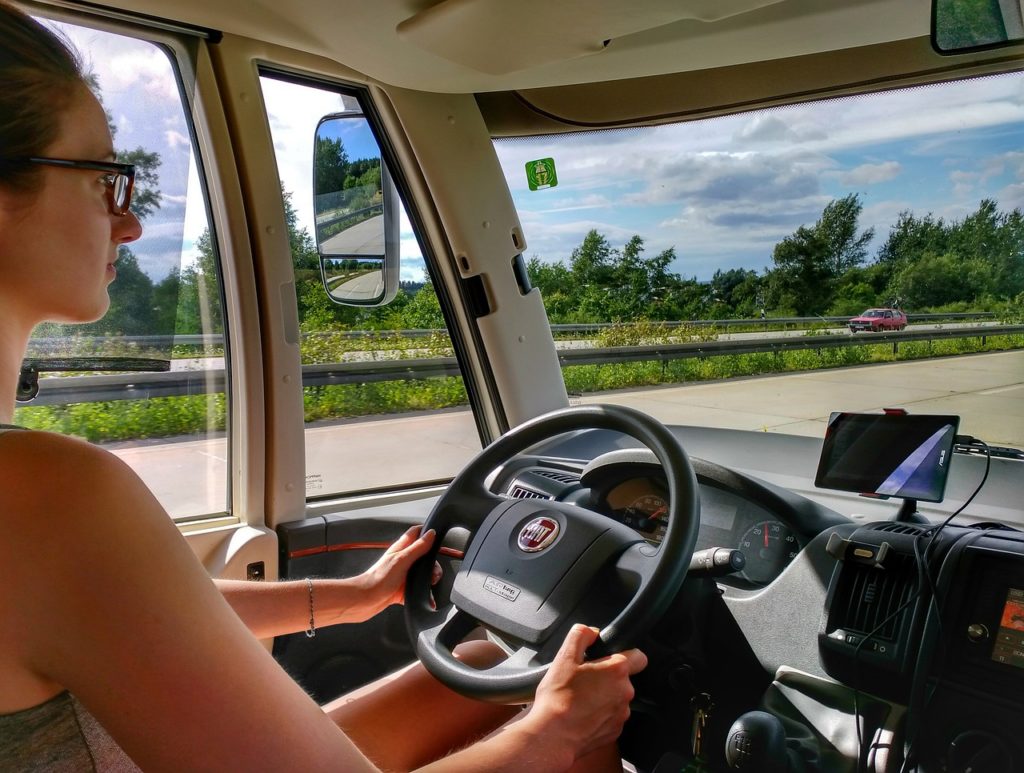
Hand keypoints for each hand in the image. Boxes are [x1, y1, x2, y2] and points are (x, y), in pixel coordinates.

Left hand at [357, 525, 437, 616]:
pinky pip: (416, 591)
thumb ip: (417, 547)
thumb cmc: (378, 579)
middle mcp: (402, 561)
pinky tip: (427, 600)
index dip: (427, 532)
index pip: (416, 533)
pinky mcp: (401, 590)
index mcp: (401, 549)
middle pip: (423, 556)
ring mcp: (402, 575)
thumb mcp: (402, 560)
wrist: (364, 600)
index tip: (437, 538)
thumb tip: (431, 534)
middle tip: (433, 572)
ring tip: (430, 585)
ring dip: (428, 581)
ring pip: (422, 574)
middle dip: (432, 564)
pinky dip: (423, 596)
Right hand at [521, 625, 647, 763]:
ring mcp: (622, 713)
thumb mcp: (564, 657)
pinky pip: (612, 716)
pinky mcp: (615, 731)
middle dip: (608, 677)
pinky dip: (601, 714)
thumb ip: (581, 635)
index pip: (639, 656)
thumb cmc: (558, 698)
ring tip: (581, 698)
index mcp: (616, 670)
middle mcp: (625, 692)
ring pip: (617, 698)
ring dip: (604, 696)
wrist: (553, 735)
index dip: (626, 654)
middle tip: (585, 679)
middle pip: (624, 678)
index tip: (611, 659)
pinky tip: (583, 714)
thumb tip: (591, 631)